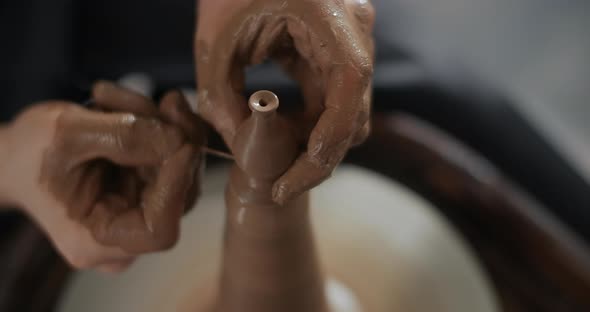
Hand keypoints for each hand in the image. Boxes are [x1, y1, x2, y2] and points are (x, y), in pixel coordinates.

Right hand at [1, 82, 204, 272]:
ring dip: (163, 126)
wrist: (17, 154)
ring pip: (180, 170)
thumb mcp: (67, 134)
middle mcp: (125, 235)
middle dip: (175, 142)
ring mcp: (140, 212)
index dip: (177, 186)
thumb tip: (179, 138)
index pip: (159, 230)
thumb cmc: (30, 152)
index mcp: (95, 242)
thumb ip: (123, 136)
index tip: (183, 142)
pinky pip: (171, 157)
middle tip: (166, 100)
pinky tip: (123, 104)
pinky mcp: (149, 189)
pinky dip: (157, 125)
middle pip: (180, 194)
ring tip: (117, 98)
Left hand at [195, 0, 374, 203]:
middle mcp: (355, 31)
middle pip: (354, 112)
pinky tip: (282, 131)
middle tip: (279, 183)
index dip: (328, 140)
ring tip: (274, 156)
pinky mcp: (338, 53)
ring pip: (348, 112)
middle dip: (318, 154)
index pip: (349, 89)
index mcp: (330, 19)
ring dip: (314, 141)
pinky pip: (335, 99)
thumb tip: (242, 152)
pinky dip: (311, 122)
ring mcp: (352, 42)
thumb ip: (222, 102)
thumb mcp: (214, 46)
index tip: (295, 175)